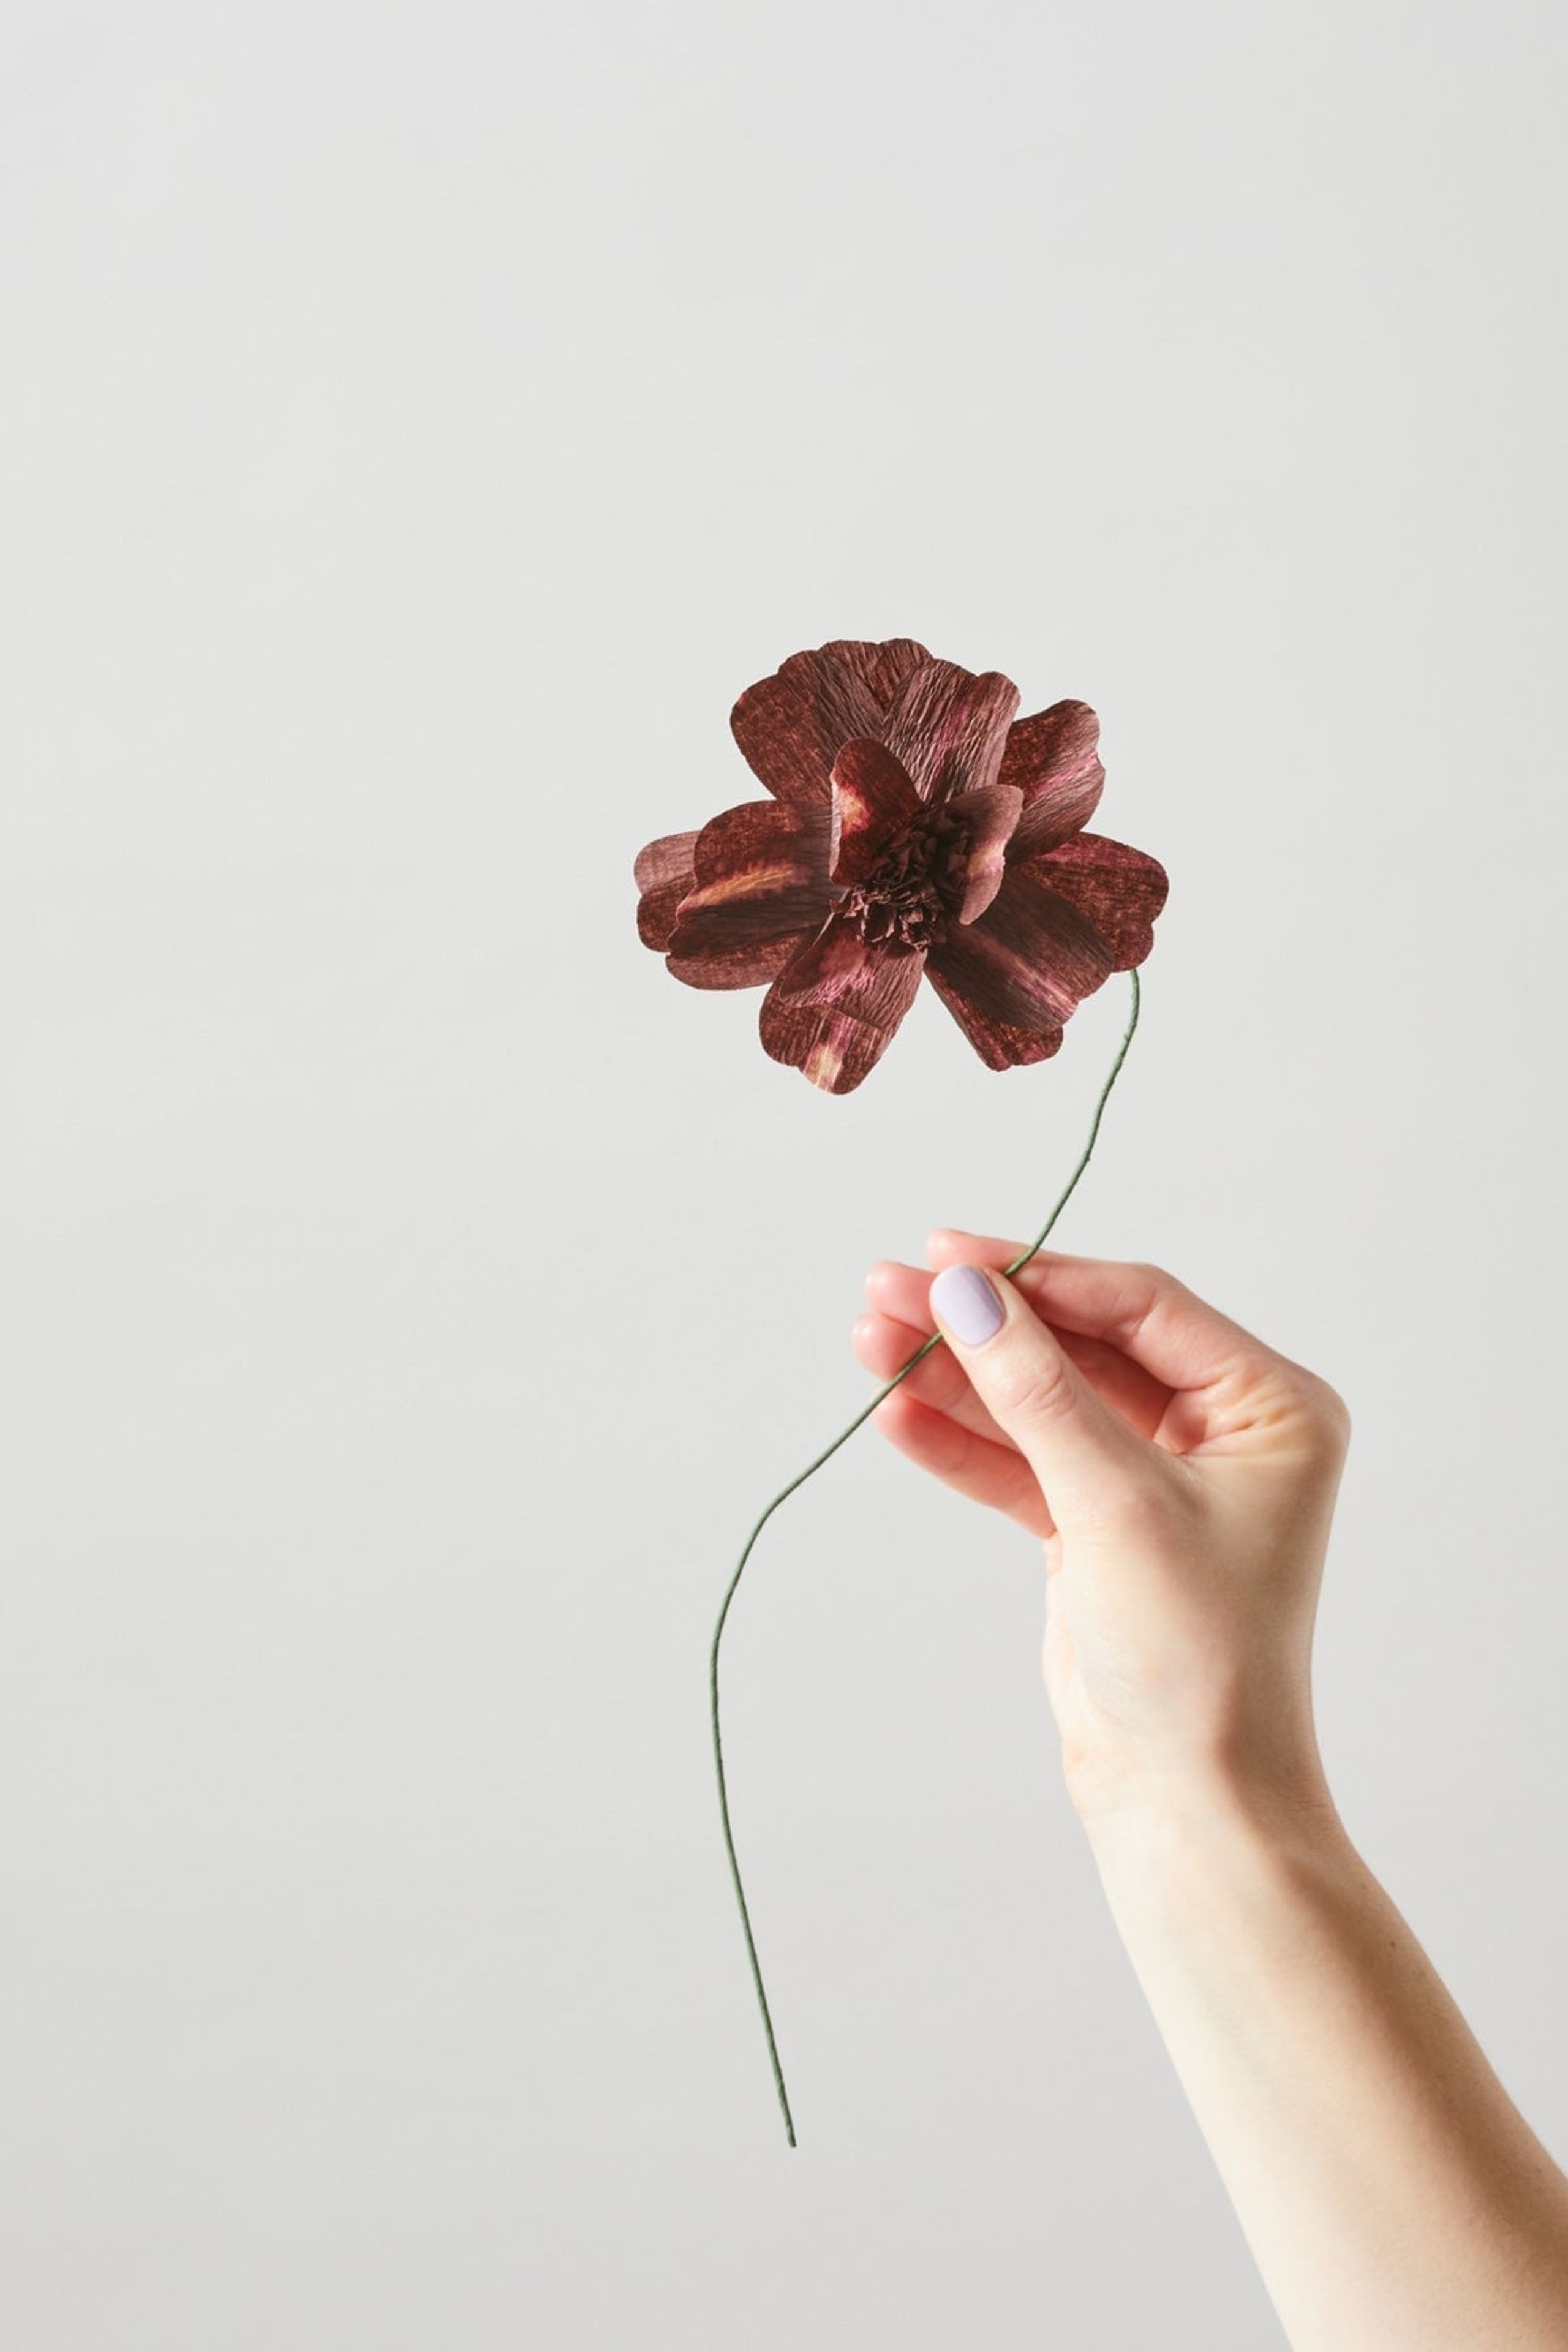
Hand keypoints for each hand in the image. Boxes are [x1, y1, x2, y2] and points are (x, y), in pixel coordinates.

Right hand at [853, 1231, 1350, 1828]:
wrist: (1189, 1799)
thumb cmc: (1195, 1654)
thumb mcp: (1113, 1501)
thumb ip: (1035, 1389)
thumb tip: (965, 1291)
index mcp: (1270, 1407)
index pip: (1140, 1307)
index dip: (1039, 1275)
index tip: (947, 1252)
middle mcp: (1221, 1433)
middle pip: (1080, 1348)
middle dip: (982, 1324)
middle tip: (884, 1290)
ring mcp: (1156, 1481)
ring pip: (1041, 1404)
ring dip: (956, 1377)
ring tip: (868, 1341)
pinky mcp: (1099, 1530)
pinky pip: (1024, 1465)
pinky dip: (963, 1443)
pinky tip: (897, 1413)